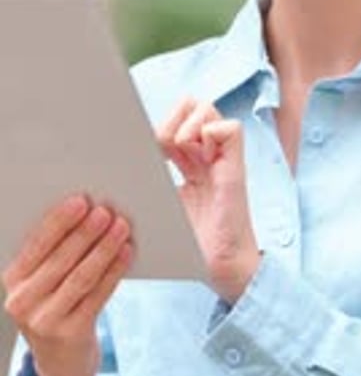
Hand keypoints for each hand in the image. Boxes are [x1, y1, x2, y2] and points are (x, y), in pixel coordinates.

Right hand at [1, 194, 132, 375]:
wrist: (59, 361)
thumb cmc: (55, 305)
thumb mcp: (42, 282)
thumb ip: (54, 253)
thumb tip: (86, 213)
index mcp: (12, 279)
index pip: (36, 245)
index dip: (59, 221)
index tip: (80, 200)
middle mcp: (22, 301)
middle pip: (60, 259)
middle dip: (85, 232)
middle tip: (105, 211)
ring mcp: (45, 321)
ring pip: (81, 276)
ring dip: (104, 248)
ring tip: (121, 227)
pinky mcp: (71, 333)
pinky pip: (97, 295)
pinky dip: (114, 271)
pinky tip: (126, 253)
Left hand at [158, 98, 259, 303]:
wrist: (220, 270)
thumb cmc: (190, 245)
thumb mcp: (159, 205)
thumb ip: (147, 182)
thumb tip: (109, 167)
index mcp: (189, 163)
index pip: (175, 120)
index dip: (158, 125)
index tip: (144, 146)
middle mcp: (207, 156)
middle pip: (191, 106)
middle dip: (171, 117)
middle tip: (160, 146)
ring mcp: (222, 160)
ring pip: (207, 109)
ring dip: (186, 124)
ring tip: (178, 149)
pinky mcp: (235, 168)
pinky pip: (230, 128)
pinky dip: (210, 133)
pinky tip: (198, 155)